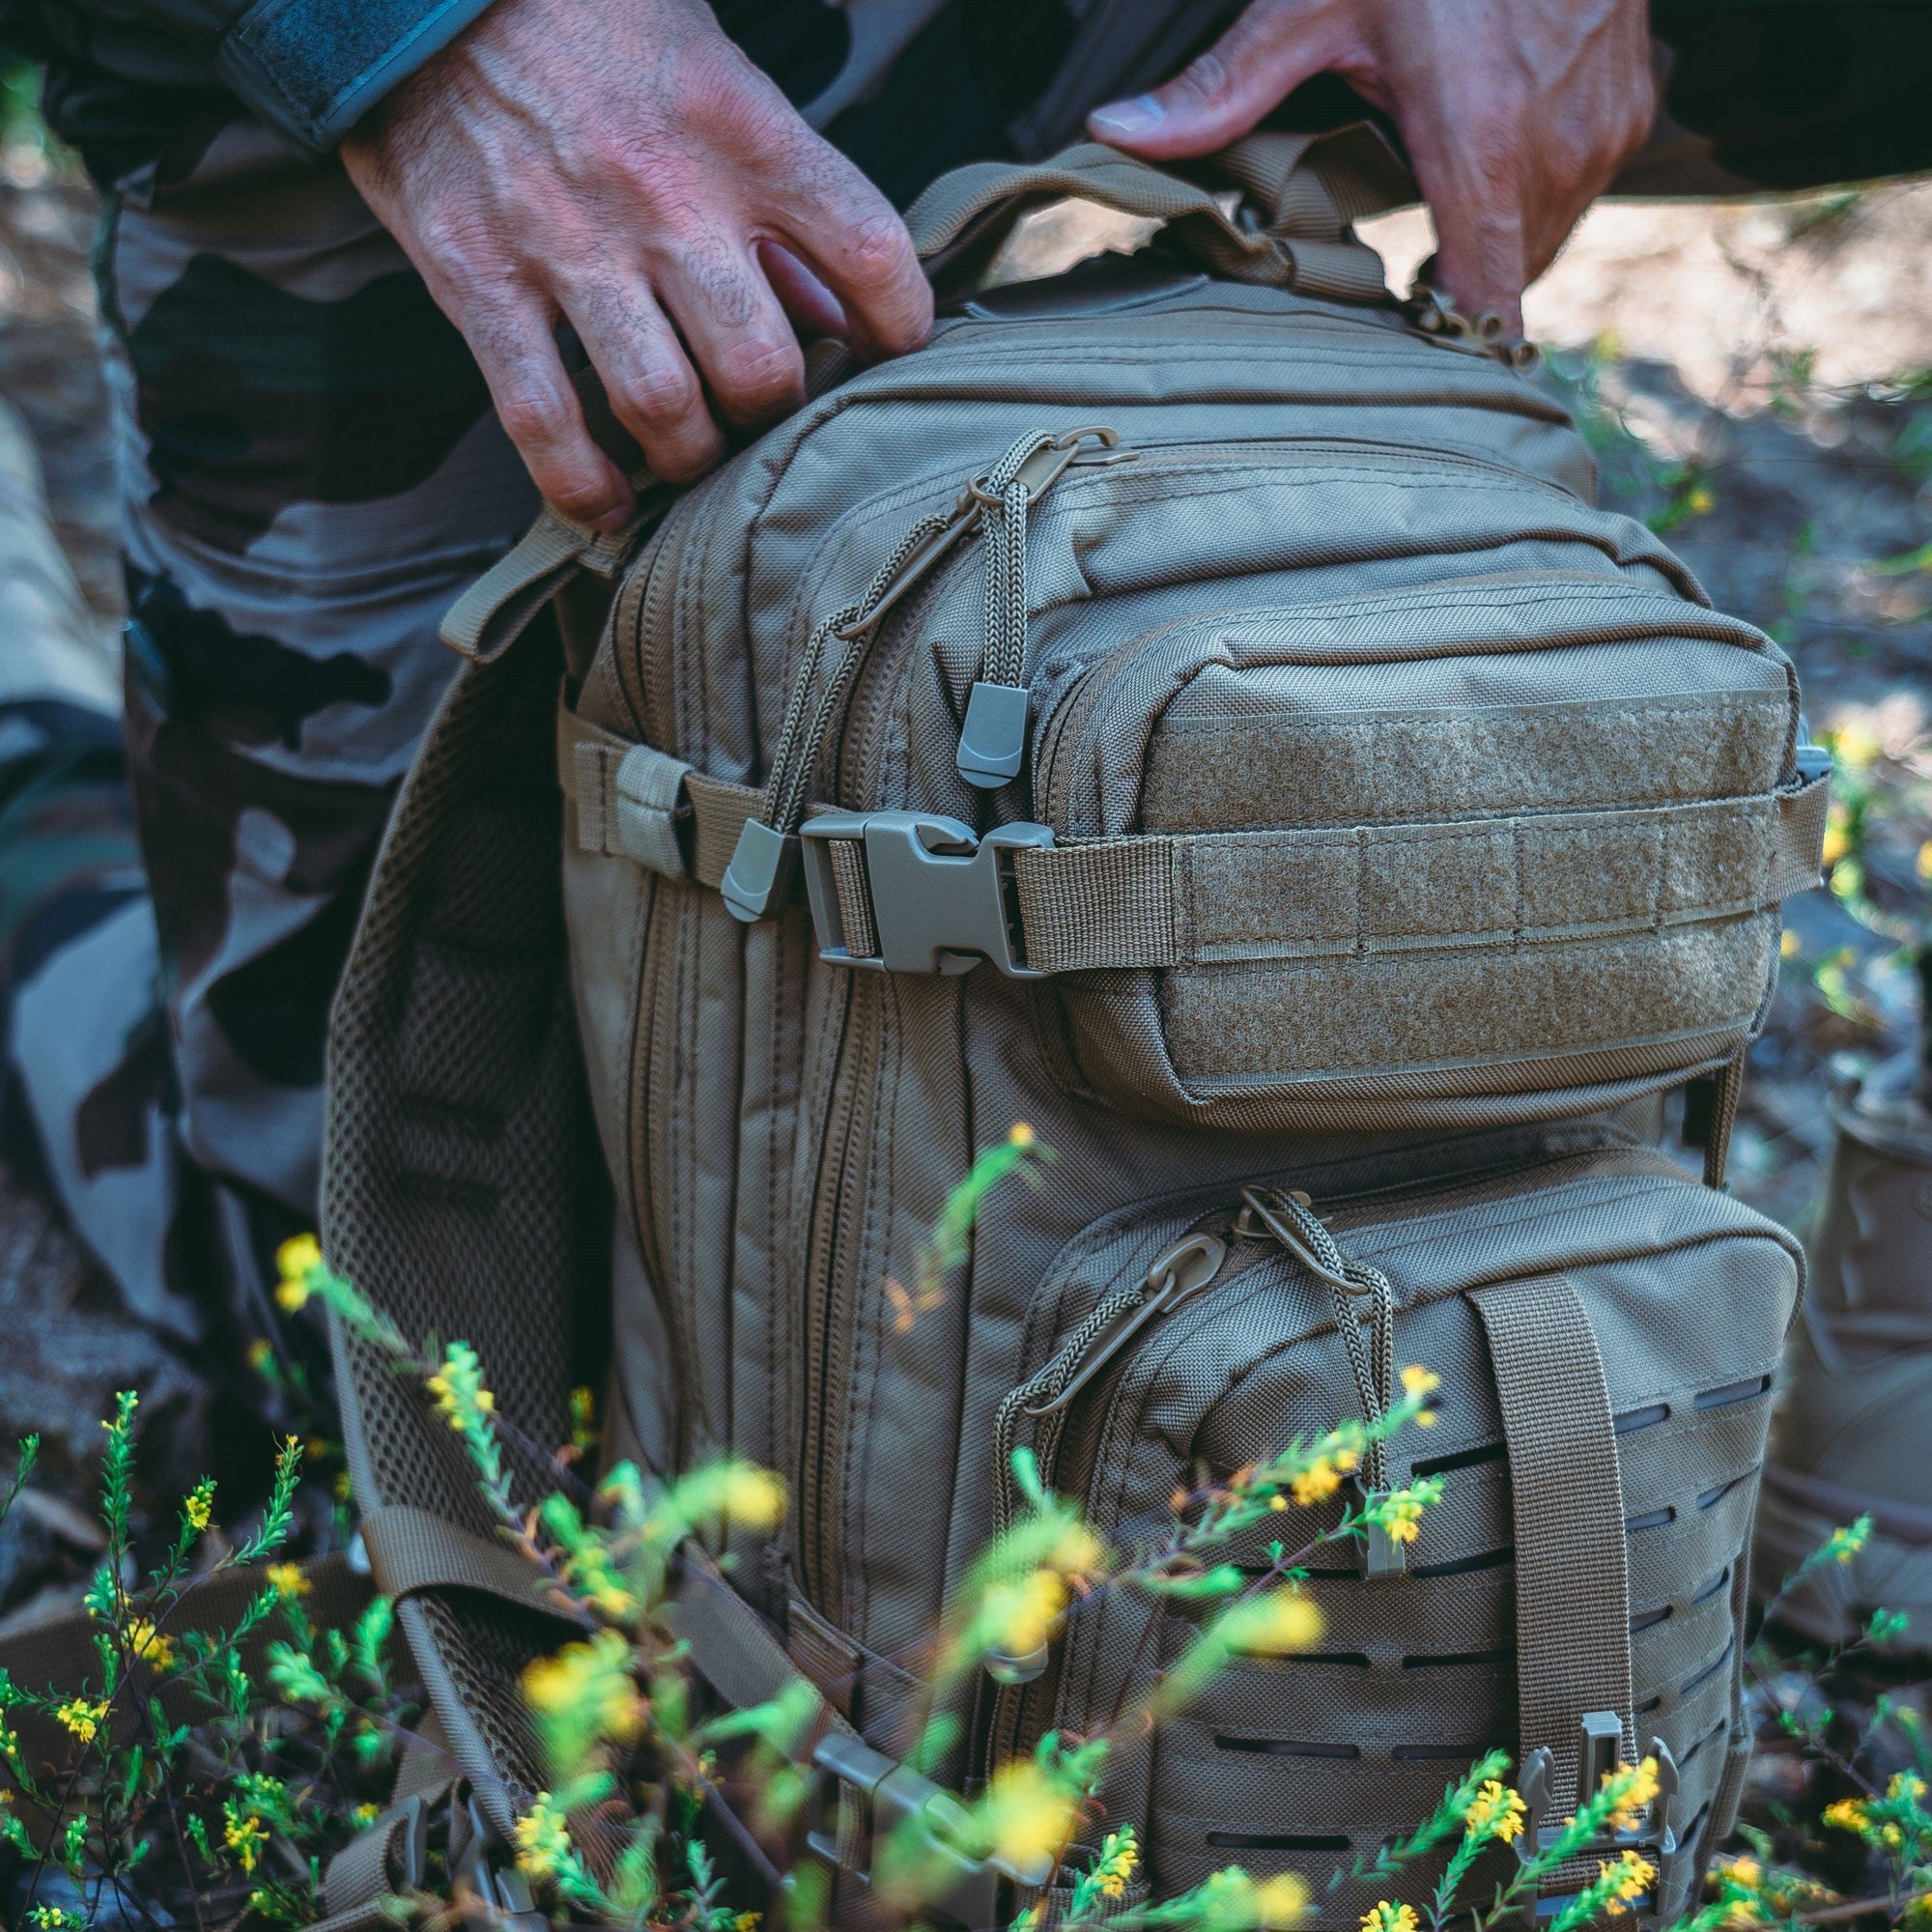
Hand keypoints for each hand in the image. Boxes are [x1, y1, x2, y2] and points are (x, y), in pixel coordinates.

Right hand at [342, 0, 931, 524]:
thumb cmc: (591, 18)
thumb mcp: (714, 61)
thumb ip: (783, 187)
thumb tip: (835, 314)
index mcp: (741, 128)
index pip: (869, 251)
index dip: (899, 326)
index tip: (886, 352)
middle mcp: (663, 193)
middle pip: (761, 365)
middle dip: (773, 412)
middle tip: (760, 410)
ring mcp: (566, 244)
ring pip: (662, 407)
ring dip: (689, 455)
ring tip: (691, 451)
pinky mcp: (478, 280)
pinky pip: (541, 419)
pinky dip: (579, 483)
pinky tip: (607, 505)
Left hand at [1086, 0, 1654, 334]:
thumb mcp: (1313, 1)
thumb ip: (1224, 86)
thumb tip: (1119, 133)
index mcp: (1482, 139)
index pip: (1486, 299)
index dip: (1450, 347)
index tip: (1410, 360)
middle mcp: (1556, 147)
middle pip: (1509, 278)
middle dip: (1456, 287)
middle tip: (1397, 282)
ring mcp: (1604, 129)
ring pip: (1548, 238)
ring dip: (1497, 240)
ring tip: (1440, 223)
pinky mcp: (1629, 109)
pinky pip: (1580, 188)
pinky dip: (1535, 190)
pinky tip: (1488, 159)